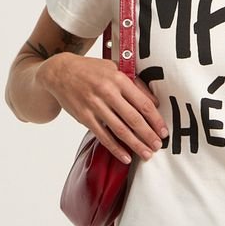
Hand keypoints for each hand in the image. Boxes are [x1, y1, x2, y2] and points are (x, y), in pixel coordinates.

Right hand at [37, 52, 168, 162]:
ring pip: (119, 130)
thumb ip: (136, 84)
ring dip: (135, 144)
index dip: (155, 119)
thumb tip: (154, 102)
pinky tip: (125, 156)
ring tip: (146, 154)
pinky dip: (115, 148)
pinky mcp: (84, 117)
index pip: (142, 103)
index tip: (163, 130)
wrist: (61, 72)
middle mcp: (107, 93)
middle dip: (148, 135)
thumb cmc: (92, 70)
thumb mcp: (116, 68)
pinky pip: (102, 136)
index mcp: (119, 79)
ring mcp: (94, 106)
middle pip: (133, 118)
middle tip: (158, 146)